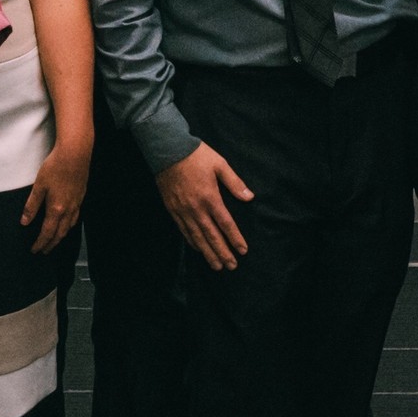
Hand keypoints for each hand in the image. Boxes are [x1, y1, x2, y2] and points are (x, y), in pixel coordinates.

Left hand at [23, 147, 91, 253]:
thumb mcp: (39, 186)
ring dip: (60, 237)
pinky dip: (69, 226)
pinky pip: (75, 218)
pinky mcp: (81, 197)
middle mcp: (69, 210)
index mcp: (56, 209)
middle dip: (51, 244)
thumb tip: (25, 222)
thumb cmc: (56, 167)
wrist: (75, 154)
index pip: (47, 233)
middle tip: (44, 251)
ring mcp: (76, 204)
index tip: (35, 250)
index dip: (40, 243)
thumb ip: (32, 206)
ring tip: (54, 241)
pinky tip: (66, 223)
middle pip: (60, 234)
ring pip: (69, 227)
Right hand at [155, 144, 253, 270]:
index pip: (226, 224)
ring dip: (208, 253)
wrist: (167, 150)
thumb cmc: (196, 155)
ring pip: (197, 237)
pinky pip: (183, 230)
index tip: (243, 251)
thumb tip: (249, 197)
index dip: (235, 239)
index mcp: (210, 197)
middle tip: (231, 266)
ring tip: (216, 266)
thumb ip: (235, 183)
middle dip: (222, 253)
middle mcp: (196, 208)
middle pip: (211, 236)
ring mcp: (183, 210)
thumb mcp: (220, 164)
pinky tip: (198, 249)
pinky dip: (192, 242)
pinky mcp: (172, 209)